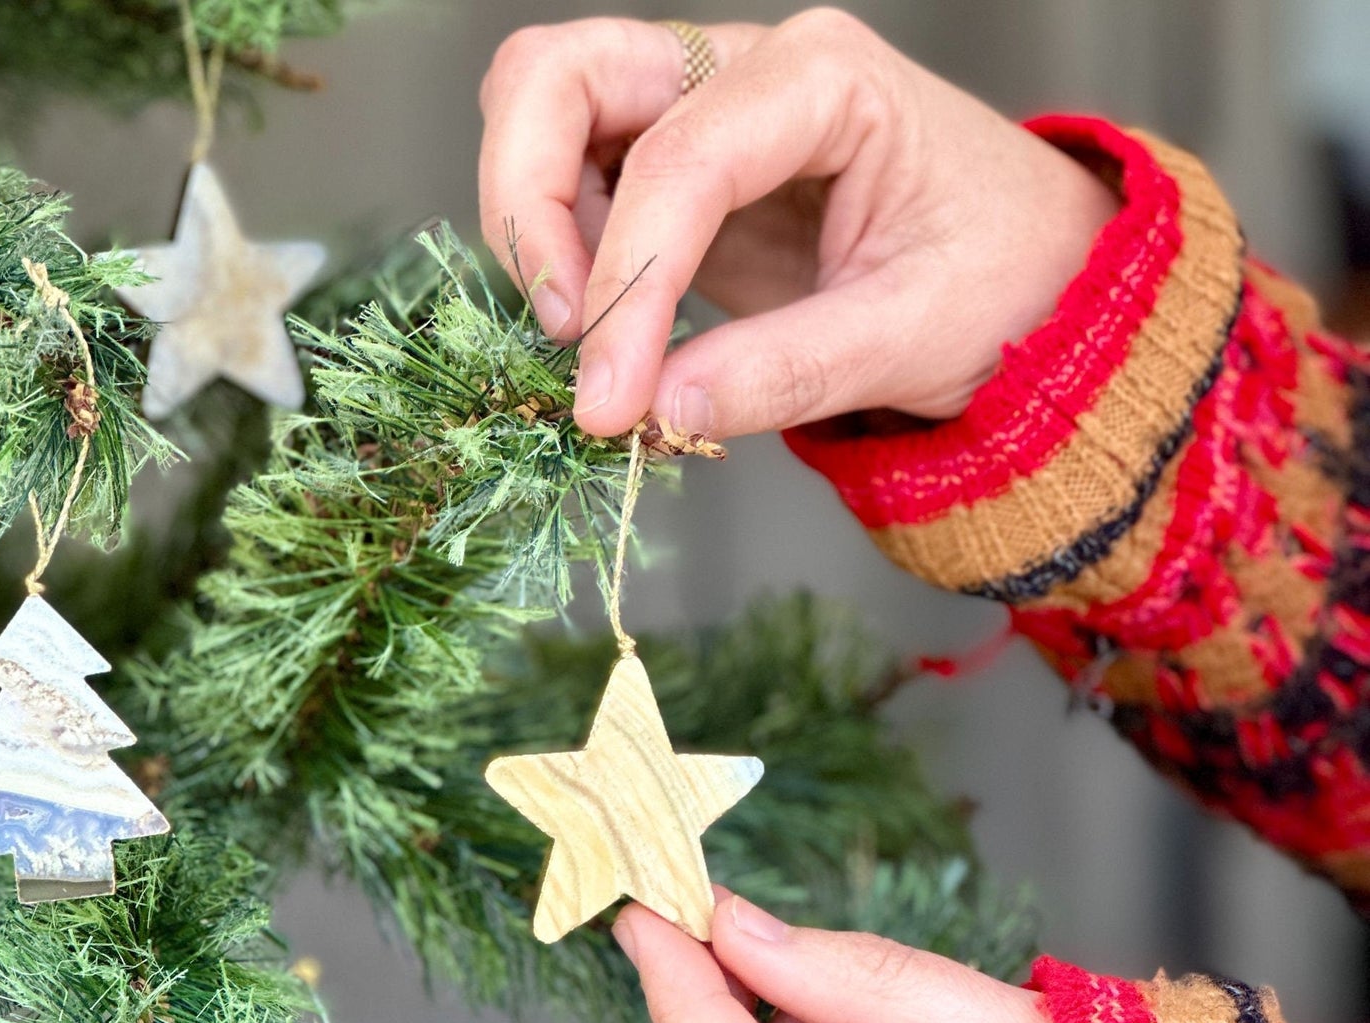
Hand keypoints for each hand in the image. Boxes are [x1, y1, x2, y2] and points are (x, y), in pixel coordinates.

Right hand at [478, 8, 1117, 439]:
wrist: (1035, 277)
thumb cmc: (1004, 279)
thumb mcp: (912, 336)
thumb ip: (784, 374)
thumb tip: (656, 412)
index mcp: (825, 79)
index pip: (680, 161)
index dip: (626, 284)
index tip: (607, 397)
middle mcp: (748, 69)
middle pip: (563, 74)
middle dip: (528, 203)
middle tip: (561, 331)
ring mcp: (706, 109)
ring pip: (548, 114)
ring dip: (534, 226)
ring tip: (586, 338)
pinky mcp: (683, 173)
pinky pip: (579, 185)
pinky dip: (564, 254)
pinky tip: (608, 327)